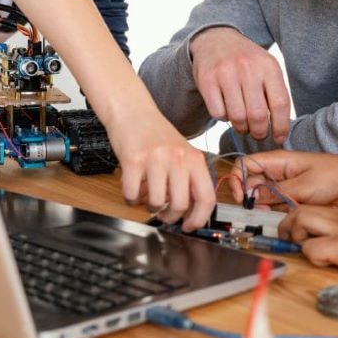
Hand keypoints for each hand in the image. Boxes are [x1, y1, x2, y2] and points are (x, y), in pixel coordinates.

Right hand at [106, 106, 215, 230]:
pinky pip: (132, 194)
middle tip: (163, 214)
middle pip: (180, 205)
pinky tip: (132, 189)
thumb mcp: (183, 154)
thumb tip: (191, 213)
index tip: (189, 226)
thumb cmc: (158, 136)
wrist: (133, 112)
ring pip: (155, 202)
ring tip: (146, 195)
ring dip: (149, 206)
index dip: (199, 219)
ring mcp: (156, 159)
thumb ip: (189, 179)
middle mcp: (178, 159)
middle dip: (170, 217)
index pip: (207, 197)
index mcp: (195, 159)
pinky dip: (130, 198)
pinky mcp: (133, 161)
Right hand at [189, 27, 291, 143]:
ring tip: (243, 124)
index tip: (278, 138)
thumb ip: (274, 94)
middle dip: (259, 132)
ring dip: (241, 127)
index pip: (280, 103)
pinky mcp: (207, 80)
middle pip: (258, 115)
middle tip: (258, 134)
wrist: (216, 40)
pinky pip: (218, 113)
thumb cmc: (247, 62)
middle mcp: (248, 68)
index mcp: (269, 66)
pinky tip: (226, 109)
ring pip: (237, 117)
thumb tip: (280, 130)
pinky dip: (223, 117)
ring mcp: (226, 73)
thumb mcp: (266, 69)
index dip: (281, 126)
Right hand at [229, 150, 337, 207]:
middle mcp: (279, 172)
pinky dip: (277, 212)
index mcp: (279, 160)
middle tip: (260, 208)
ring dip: (265, 206)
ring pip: (263, 197)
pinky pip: (277, 205)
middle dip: (252, 197)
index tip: (241, 196)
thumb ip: (275, 193)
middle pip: (252, 183)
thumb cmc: (335, 177)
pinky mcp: (294, 198)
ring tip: (277, 211)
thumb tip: (251, 196)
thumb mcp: (302, 186)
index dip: (239, 178)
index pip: (246, 164)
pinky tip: (286, 214)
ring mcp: (286, 186)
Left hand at [277, 206, 337, 274]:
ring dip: (296, 236)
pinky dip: (312, 256)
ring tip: (305, 249)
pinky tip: (325, 262)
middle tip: (291, 240)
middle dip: (289, 225)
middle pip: (300, 210)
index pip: (316, 209)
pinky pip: (312, 249)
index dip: (302, 220)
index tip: (301, 233)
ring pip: (299, 220)